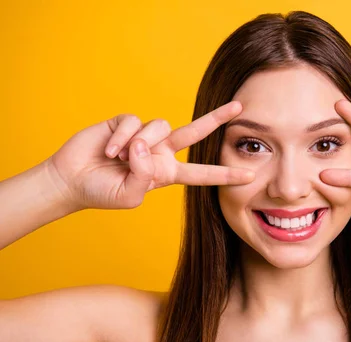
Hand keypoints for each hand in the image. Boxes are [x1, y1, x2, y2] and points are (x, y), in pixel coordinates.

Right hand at [45, 101, 254, 210]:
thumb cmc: (102, 192)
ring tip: (118, 160)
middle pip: (194, 133)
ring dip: (137, 145)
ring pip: (158, 127)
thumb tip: (145, 145)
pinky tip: (107, 151)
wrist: (71, 180)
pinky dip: (120, 139)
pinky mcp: (126, 122)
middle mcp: (161, 152)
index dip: (225, 175)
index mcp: (167, 173)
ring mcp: (145, 136)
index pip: (202, 174)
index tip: (250, 175)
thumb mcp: (130, 195)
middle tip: (239, 107)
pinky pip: (133, 123)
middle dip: (217, 119)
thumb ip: (145, 176)